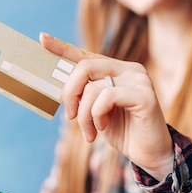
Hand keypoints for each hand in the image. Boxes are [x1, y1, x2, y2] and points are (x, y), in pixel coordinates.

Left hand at [41, 33, 173, 179]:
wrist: (149, 154)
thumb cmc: (123, 131)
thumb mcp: (96, 111)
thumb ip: (84, 95)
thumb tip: (60, 87)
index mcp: (116, 70)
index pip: (85, 55)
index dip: (62, 48)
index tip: (42, 39)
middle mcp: (129, 69)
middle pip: (84, 67)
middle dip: (70, 93)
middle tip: (70, 116)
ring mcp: (138, 80)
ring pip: (92, 87)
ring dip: (84, 115)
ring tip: (90, 132)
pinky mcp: (145, 95)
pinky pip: (107, 97)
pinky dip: (97, 116)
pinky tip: (103, 127)